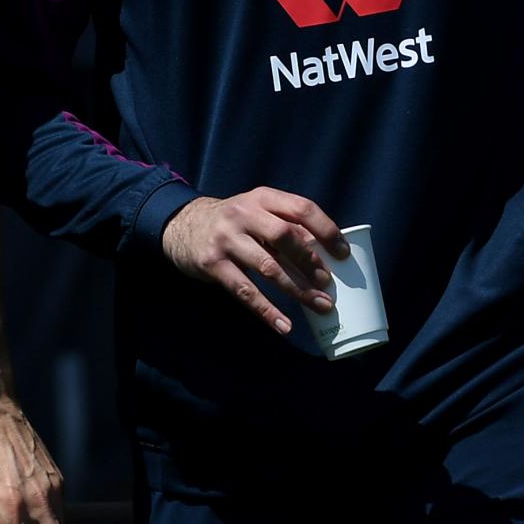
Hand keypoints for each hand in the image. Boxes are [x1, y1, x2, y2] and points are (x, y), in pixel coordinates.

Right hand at [160, 189, 346, 335]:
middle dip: (310, 262)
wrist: (181, 225)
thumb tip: (325, 255)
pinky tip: (284, 325)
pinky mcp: (212, 264)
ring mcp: (225, 239)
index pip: (301, 208)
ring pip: (268, 268)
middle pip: (284, 237)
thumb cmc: (232, 223)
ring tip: (320, 305)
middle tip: (327, 282)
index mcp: (261, 198)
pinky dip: (267, 311)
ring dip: (297, 289)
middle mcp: (243, 214)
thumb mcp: (256, 212)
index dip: (326, 230)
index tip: (343, 254)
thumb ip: (284, 226)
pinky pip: (245, 291)